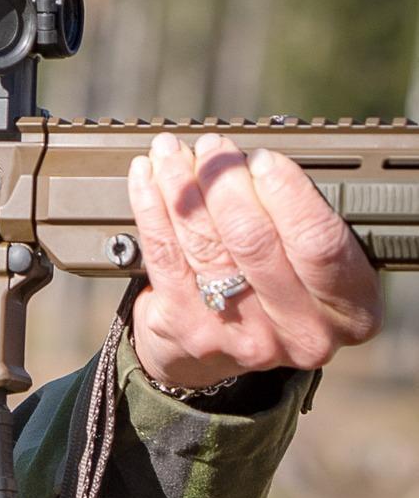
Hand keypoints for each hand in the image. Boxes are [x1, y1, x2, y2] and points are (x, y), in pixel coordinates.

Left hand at [126, 131, 382, 389]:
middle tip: (211, 147)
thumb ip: (300, 221)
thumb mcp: (315, 263)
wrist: (229, 350)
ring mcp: (242, 336)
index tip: (262, 158)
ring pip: (205, 243)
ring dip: (182, 186)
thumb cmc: (281, 285)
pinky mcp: (188, 329)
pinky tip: (147, 178)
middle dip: (225, 180)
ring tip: (171, 152)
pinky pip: (165, 255)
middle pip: (253, 239)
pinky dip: (152, 208)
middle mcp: (301, 331)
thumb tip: (248, 162)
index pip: (318, 242)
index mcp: (350, 308)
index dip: (286, 192)